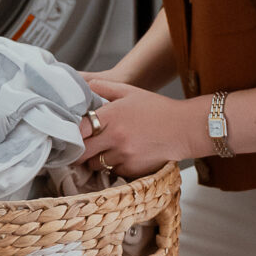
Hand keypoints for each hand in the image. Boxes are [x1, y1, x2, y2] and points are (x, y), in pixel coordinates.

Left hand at [78, 76, 195, 178]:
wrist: (184, 129)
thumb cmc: (159, 110)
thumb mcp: (131, 92)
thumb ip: (106, 87)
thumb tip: (87, 85)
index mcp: (112, 115)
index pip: (79, 129)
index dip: (72, 134)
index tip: (70, 135)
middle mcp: (115, 136)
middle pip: (82, 153)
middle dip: (79, 152)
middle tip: (81, 148)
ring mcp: (123, 155)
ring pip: (95, 165)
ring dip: (96, 160)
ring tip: (105, 151)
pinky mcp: (132, 169)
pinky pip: (113, 171)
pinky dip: (114, 166)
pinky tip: (124, 156)